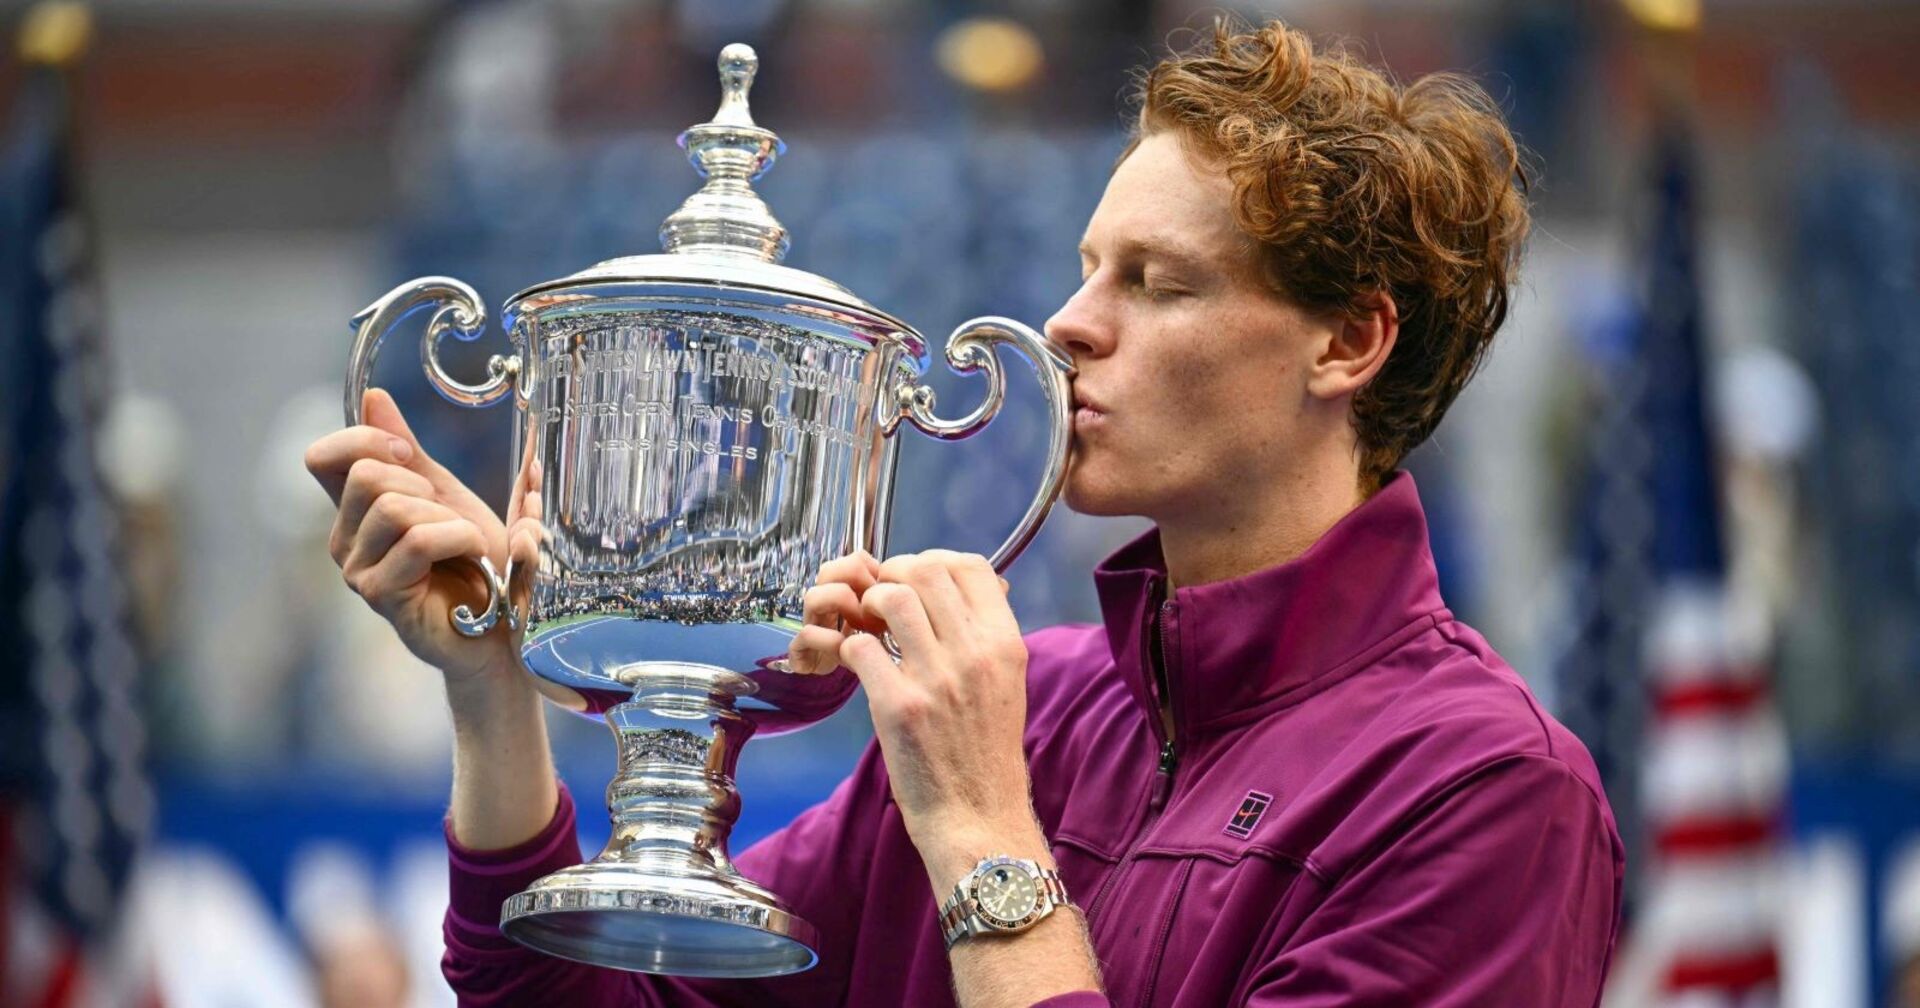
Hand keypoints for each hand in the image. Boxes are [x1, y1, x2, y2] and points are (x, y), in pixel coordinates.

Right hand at [303, 388, 535, 686]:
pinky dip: (457, 537)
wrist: (501, 625)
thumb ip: (407, 452)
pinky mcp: (381, 596)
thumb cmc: (473, 563)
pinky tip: (472, 555)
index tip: (407, 452)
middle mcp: (344, 540)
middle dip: (423, 485)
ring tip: (465, 543)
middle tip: (451, 517)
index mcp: (354, 511)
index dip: (364, 439)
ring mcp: (357, 571)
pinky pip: (417, 541)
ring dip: (447, 517)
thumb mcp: (444, 495)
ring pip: (393, 508)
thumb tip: (373, 397)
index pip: (321, 457)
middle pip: (366, 476)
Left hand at [796, 549, 1035, 843]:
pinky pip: (860, 647)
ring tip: (869, 630)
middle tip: (883, 603)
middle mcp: (975, 654)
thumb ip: (985, 638)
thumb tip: (956, 593)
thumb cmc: (986, 755)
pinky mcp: (898, 706)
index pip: (971, 566)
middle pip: (925, 571)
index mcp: (1006, 645)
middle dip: (894, 577)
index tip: (917, 582)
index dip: (934, 562)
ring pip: (890, 598)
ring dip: (869, 607)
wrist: (979, 819)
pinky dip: (849, 649)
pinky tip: (858, 666)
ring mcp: (936, 679)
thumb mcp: (1006, 685)